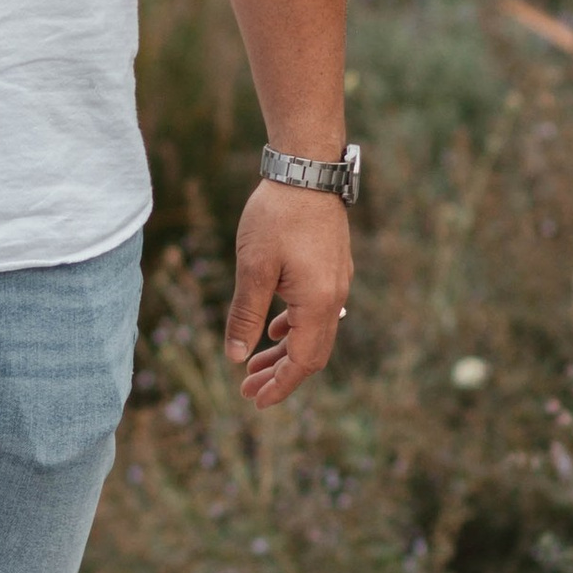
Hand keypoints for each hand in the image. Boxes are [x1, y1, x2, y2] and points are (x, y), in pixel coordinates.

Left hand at [224, 179, 351, 409]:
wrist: (306, 170)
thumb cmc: (277, 216)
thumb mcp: (253, 268)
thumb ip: (246, 314)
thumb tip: (236, 356)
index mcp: (318, 303)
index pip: (303, 361)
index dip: (280, 386)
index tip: (255, 401)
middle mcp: (334, 298)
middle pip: (310, 353)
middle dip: (279, 375)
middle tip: (247, 391)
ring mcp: (336, 283)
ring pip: (312, 332)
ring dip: (284, 352)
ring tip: (254, 366)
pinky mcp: (331, 269)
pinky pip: (314, 312)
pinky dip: (292, 328)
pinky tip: (273, 331)